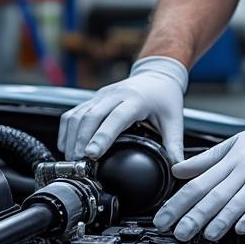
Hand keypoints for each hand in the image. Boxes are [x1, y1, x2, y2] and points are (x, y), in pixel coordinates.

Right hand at [57, 56, 187, 163]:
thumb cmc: (165, 97)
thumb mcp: (174, 121)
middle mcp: (114, 95)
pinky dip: (67, 130)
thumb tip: (178, 169)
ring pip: (78, 114)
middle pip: (91, 116)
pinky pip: (73, 113)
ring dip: (72, 137)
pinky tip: (66, 146)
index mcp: (136, 100)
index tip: (92, 154)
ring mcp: (101, 96)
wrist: (157, 75)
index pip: (115, 118)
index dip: (102, 136)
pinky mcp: (93, 99)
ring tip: (72, 159)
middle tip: (79, 163)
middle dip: (81, 141)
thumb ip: (174, 146)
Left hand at [152, 107, 244, 240]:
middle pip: (213, 195)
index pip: (197, 183)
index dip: (178, 202)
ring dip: (220, 220)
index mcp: (230, 159)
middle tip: (178, 232)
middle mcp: (244, 168)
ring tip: (206, 234)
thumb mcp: (235, 143)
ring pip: (237, 200)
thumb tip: (178, 170)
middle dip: (193, 216)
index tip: (164, 218)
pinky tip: (242, 227)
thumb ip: (205, 159)